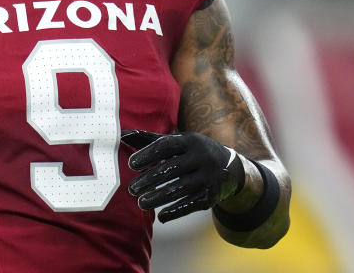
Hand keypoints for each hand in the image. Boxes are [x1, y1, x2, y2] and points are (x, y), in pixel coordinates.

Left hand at [122, 130, 244, 222]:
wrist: (232, 167)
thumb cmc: (193, 151)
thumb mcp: (178, 142)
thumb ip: (150, 139)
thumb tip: (122, 135)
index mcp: (190, 140)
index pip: (166, 145)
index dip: (148, 154)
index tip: (131, 164)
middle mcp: (202, 157)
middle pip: (172, 169)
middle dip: (150, 180)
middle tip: (131, 189)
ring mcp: (209, 176)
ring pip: (181, 188)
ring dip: (159, 197)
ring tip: (141, 203)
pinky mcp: (213, 195)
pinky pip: (193, 204)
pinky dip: (176, 211)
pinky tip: (161, 217)